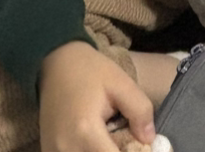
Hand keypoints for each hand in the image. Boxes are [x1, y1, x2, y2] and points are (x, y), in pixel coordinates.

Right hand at [39, 41, 154, 151]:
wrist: (55, 61)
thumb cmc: (89, 70)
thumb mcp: (120, 82)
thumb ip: (139, 110)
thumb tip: (149, 140)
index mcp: (85, 131)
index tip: (141, 147)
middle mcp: (66, 148)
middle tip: (127, 143)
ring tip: (111, 141)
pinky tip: (97, 144)